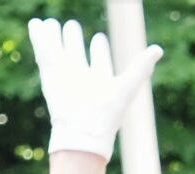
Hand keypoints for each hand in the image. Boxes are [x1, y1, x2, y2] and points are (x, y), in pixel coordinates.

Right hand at [26, 18, 161, 161]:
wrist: (83, 130)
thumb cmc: (108, 113)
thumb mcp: (128, 85)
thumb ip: (141, 66)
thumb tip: (158, 49)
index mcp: (99, 81)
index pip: (99, 60)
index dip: (99, 49)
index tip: (98, 38)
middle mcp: (80, 78)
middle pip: (75, 54)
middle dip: (73, 40)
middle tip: (71, 25)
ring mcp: (64, 77)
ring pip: (58, 52)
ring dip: (54, 37)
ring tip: (50, 23)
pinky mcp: (50, 75)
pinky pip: (44, 52)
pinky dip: (39, 38)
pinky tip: (36, 24)